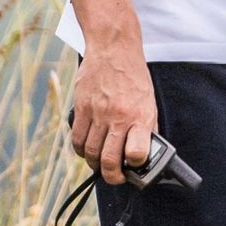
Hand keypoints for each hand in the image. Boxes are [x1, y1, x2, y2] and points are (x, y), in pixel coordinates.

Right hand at [72, 35, 155, 184]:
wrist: (114, 48)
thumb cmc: (133, 76)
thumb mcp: (148, 101)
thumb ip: (145, 126)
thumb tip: (143, 152)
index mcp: (139, 115)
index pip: (136, 153)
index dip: (135, 165)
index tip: (134, 166)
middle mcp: (118, 116)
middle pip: (108, 160)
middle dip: (111, 176)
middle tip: (114, 176)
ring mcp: (97, 113)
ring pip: (91, 154)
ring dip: (95, 164)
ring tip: (101, 162)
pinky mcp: (81, 108)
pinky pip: (77, 140)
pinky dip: (81, 150)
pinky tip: (88, 149)